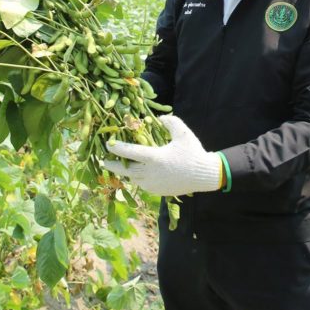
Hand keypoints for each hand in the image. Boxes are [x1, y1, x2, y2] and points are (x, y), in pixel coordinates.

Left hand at [102, 115, 220, 195]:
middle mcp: (151, 173)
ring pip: (133, 179)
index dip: (118, 148)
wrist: (205, 175)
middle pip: (126, 170)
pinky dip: (137, 179)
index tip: (108, 145)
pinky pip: (143, 185)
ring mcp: (154, 184)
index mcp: (155, 158)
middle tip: (104, 161)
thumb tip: (159, 118)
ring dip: (125, 172)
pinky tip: (136, 173)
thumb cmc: (193, 152)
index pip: (131, 152)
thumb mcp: (183, 133)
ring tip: (119, 166)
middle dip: (113, 165)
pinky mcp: (158, 191)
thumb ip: (170, 122)